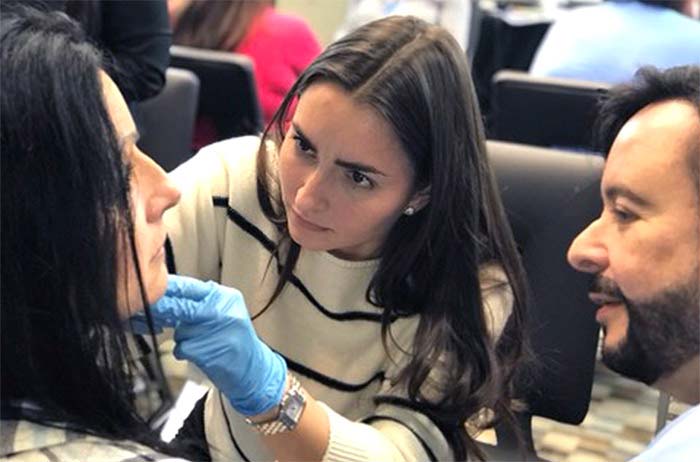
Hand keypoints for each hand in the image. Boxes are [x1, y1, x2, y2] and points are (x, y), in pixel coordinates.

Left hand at [149, 275, 286, 415]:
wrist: (255, 369)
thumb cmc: (236, 341)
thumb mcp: (227, 312)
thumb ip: (204, 302)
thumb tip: (172, 295)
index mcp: (227, 297)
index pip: (190, 287)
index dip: (170, 291)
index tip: (154, 293)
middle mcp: (223, 311)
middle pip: (182, 308)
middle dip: (171, 314)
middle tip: (163, 317)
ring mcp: (216, 331)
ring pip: (180, 330)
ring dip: (183, 338)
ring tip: (201, 343)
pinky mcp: (208, 351)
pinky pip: (182, 348)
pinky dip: (185, 353)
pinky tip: (200, 354)